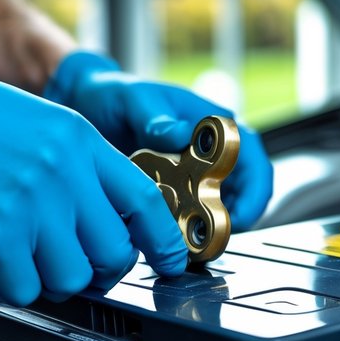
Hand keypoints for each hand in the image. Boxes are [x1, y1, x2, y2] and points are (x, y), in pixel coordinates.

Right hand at [0, 32, 187, 304]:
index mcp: (80, 142)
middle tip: (76, 266)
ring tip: (25, 258)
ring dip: (50, 279)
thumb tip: (101, 227)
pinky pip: (24, 289)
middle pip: (115, 252)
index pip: (144, 201)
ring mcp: (30, 207)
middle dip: (100, 270)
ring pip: (73, 279)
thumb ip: (77, 172)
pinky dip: (10, 286)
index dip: (163, 241)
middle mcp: (63, 174)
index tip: (170, 262)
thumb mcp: (38, 125)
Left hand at [44, 52, 273, 230]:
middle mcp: (206, 150)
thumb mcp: (132, 99)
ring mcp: (190, 172)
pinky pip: (186, 215)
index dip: (254, 186)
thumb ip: (155, 116)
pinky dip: (182, 230)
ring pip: (216, 206)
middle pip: (241, 188)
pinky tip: (167, 239)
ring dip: (208, 227)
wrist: (85, 106)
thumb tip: (181, 133)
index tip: (239, 213)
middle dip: (233, 217)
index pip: (249, 153)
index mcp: (208, 122)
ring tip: (189, 245)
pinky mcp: (170, 191)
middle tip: (212, 239)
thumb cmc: (113, 94)